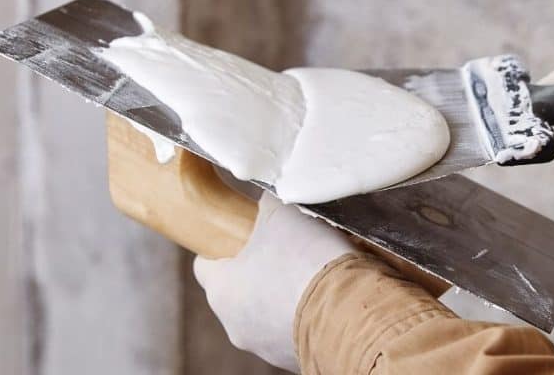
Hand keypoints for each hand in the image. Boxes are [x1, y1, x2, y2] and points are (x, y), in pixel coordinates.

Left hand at [193, 193, 354, 371]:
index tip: (243, 235)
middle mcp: (235, 324)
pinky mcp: (295, 358)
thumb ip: (267, 204)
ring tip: (314, 273)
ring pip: (266, 313)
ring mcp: (265, 346)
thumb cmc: (305, 260)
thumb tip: (267, 196)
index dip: (224, 246)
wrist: (348, 312)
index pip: (205, 265)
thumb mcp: (282, 212)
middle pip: (238, 290)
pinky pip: (294, 330)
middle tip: (286, 250)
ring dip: (285, 295)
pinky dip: (307, 315)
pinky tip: (328, 297)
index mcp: (221, 290)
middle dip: (260, 270)